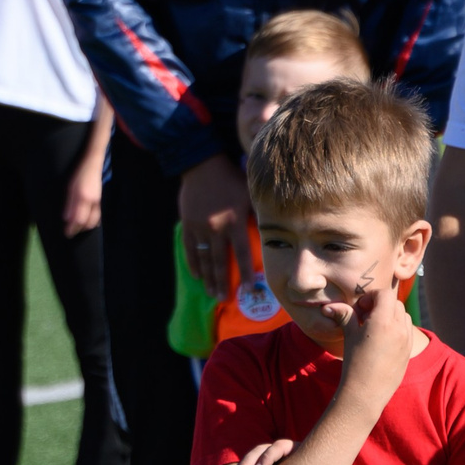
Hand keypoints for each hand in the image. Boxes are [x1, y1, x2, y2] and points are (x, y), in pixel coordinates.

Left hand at [62, 161, 102, 236]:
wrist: (93, 164)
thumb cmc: (79, 174)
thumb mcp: (70, 188)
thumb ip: (69, 204)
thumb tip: (66, 219)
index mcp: (82, 198)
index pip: (77, 219)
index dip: (72, 229)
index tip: (66, 234)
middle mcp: (92, 202)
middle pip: (86, 223)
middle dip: (78, 230)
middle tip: (70, 233)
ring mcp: (98, 201)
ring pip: (94, 221)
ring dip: (85, 227)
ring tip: (77, 229)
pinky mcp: (100, 201)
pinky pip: (98, 215)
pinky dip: (93, 222)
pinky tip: (88, 223)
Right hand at [177, 154, 253, 299]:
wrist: (202, 164)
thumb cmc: (231, 178)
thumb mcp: (249, 193)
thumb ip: (259, 213)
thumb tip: (276, 231)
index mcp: (234, 221)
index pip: (241, 253)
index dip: (245, 273)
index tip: (249, 290)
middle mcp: (216, 228)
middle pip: (219, 261)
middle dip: (223, 282)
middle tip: (225, 300)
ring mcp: (199, 227)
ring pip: (204, 258)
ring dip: (208, 278)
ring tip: (213, 293)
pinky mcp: (188, 224)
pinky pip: (190, 248)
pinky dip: (193, 263)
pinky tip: (198, 276)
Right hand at [335, 270, 417, 404]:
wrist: (366, 392)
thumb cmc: (354, 363)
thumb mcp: (349, 336)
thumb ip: (344, 316)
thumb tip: (328, 306)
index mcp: (383, 322)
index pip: (384, 294)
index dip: (371, 296)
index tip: (360, 308)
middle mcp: (399, 329)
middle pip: (395, 303)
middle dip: (381, 304)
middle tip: (366, 317)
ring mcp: (407, 340)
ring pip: (403, 315)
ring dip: (390, 315)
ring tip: (374, 328)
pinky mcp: (408, 351)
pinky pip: (407, 330)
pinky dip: (397, 327)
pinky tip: (382, 339)